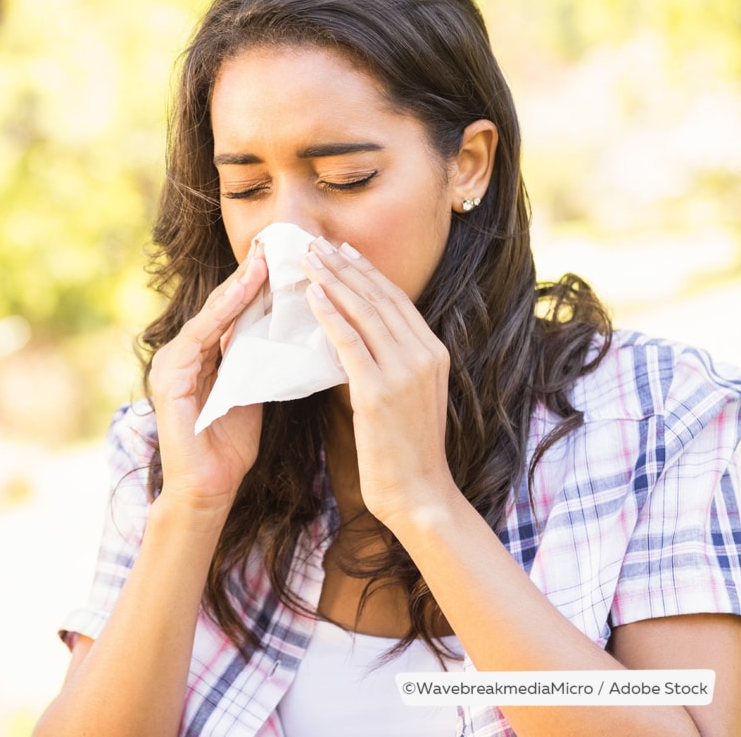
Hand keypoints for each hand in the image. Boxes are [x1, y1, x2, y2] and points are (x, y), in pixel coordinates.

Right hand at [150, 243, 268, 519]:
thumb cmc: (229, 447)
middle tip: (275, 242)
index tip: (284, 256)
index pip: (232, 311)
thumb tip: (286, 328)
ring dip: (238, 286)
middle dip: (248, 274)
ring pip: (211, 315)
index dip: (257, 283)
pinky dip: (223, 313)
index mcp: (203, 356)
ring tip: (264, 259)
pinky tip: (244, 292)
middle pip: (221, 305)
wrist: (207, 490)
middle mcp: (183, 353)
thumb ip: (257, 360)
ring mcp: (172, 364)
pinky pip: (200, 337)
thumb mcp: (251, 392)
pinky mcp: (170, 379)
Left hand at [301, 237, 456, 525]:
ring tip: (307, 259)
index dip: (366, 272)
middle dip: (345, 266)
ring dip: (333, 280)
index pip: (396, 300)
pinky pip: (350, 342)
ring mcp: (404, 372)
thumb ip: (389, 366)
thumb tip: (356, 340)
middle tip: (315, 243)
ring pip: (364, 312)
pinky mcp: (379, 392)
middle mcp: (424, 355)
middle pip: (379, 297)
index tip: (342, 250)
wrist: (420, 496)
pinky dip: (331, 314)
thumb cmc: (406, 454)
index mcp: (434, 354)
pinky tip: (313, 295)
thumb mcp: (406, 399)